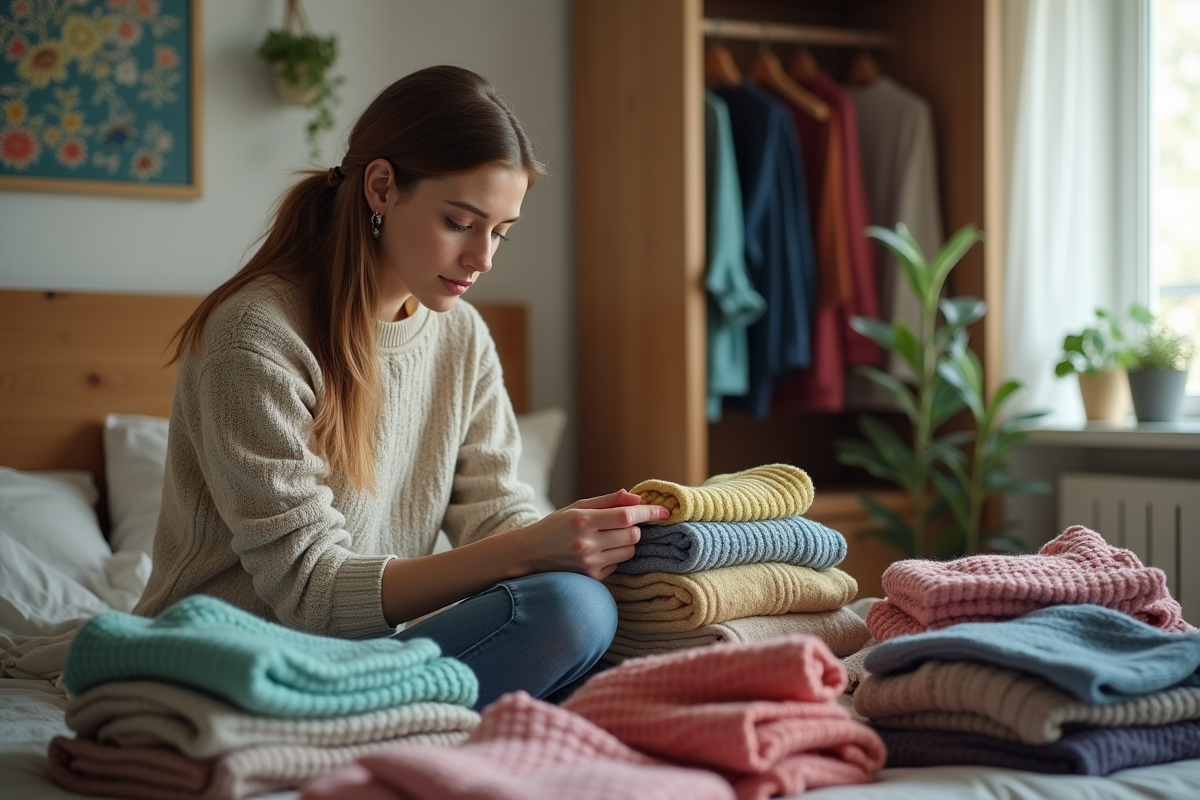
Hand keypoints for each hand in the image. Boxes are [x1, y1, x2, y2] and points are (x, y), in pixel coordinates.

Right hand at [516, 489, 668, 580]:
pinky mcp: (591, 578)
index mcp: (583, 520)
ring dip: (627, 543)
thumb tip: (637, 498)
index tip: (664, 511)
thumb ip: (608, 501)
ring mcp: (589, 563)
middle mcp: (586, 543)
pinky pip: (618, 565)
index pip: (626, 516)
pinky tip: (598, 553)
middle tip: (622, 524)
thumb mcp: (578, 507)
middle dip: (635, 528)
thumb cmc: (556, 526)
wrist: (529, 554)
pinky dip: (615, 558)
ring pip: (629, 552)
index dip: (648, 513)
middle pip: (632, 535)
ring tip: (609, 538)